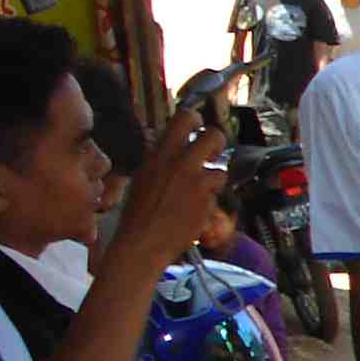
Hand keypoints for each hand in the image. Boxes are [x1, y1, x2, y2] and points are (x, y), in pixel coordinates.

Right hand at [117, 110, 229, 271]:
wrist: (143, 241)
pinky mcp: (207, 202)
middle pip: (214, 136)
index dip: (196, 119)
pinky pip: (217, 195)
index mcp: (159, 154)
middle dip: (219, 141)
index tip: (198, 125)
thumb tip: (157, 137)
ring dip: (214, 180)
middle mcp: (179, 163)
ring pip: (221, 170)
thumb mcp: (142, 176)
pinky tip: (196, 210)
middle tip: (214, 150)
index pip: (184, 119)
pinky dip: (210, 201)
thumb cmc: (138, 212)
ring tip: (200, 192)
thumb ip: (156, 156)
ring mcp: (195, 182)